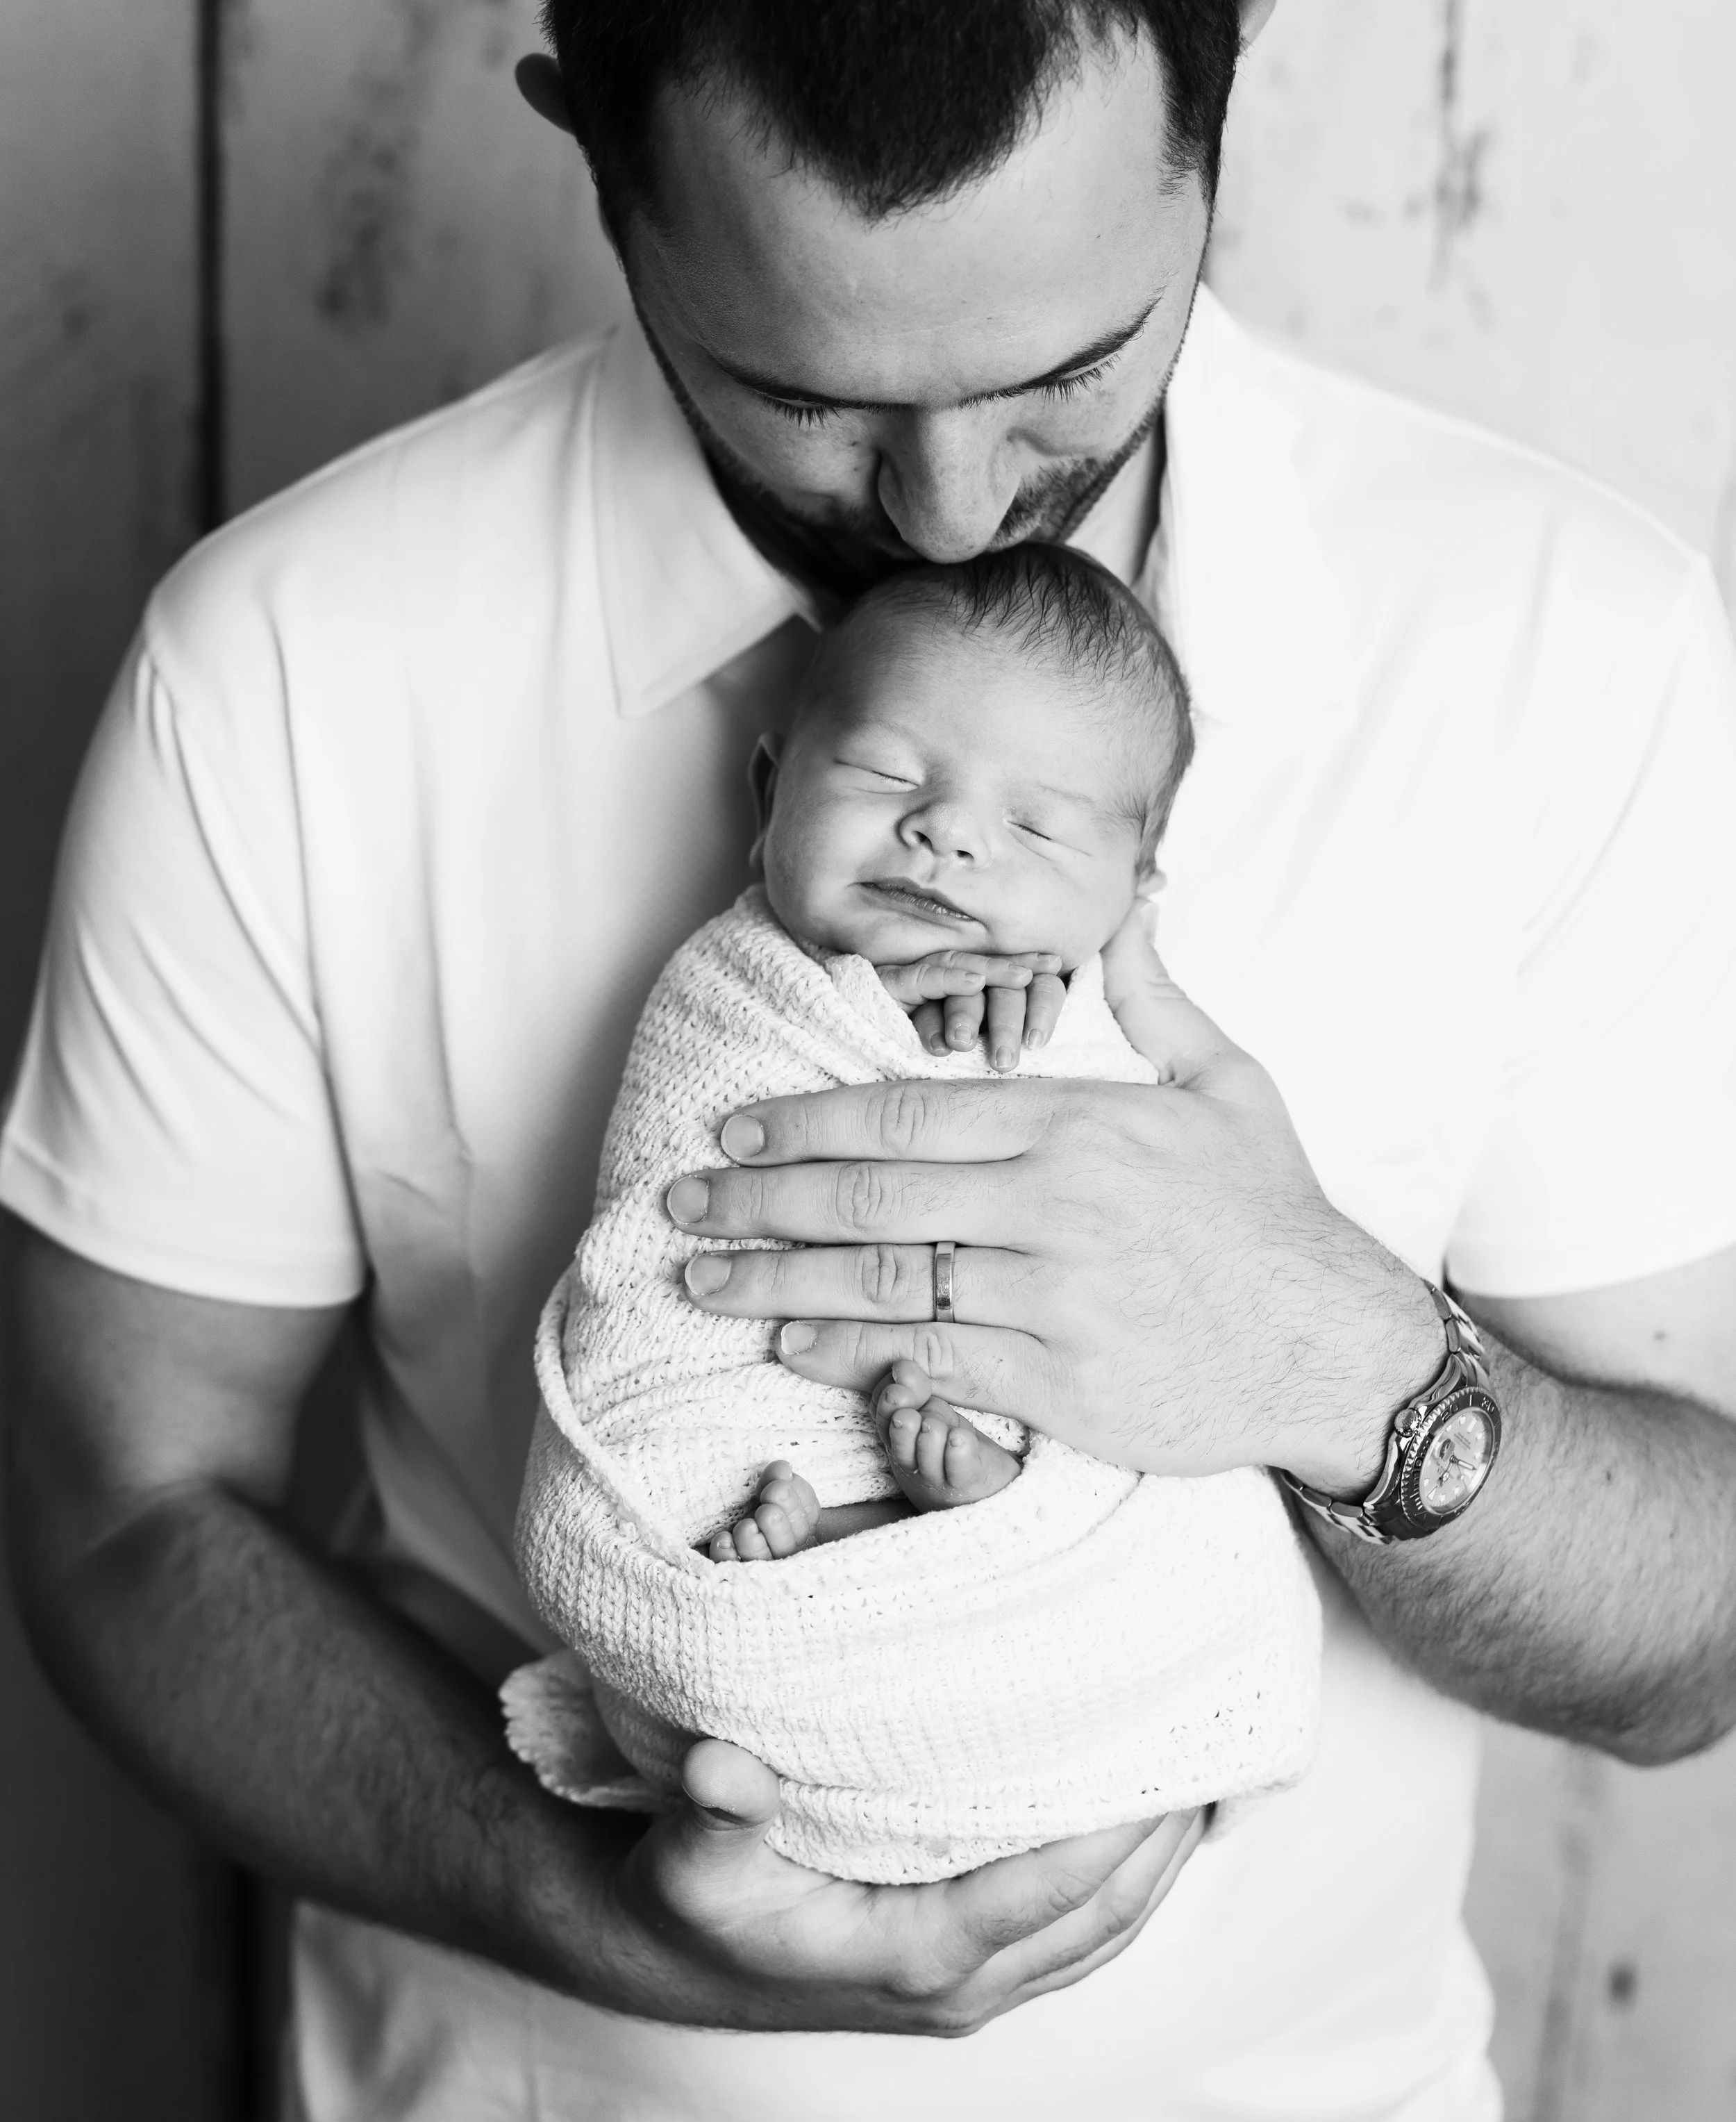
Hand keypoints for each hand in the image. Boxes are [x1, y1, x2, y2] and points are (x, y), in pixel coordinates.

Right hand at [559, 1738, 1203, 2033]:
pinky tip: (1147, 1817)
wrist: (673, 1954)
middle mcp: (963, 1984)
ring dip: (1159, 1860)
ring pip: (1105, 1931)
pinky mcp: (969, 1973)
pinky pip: (1078, 1933)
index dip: (1119, 1827)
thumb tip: (725, 1768)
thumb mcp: (690, 1852)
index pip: (1053, 1890)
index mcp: (918, 1955)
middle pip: (1105, 1915)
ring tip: (1203, 1766)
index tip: (1166, 1749)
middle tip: (1214, 1736)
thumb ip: (718, 1810)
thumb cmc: (694, 1899)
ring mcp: (973, 1987)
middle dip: (1165, 1834)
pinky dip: (1125, 1881)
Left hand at [673, 938, 1443, 1492]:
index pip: (905, 1112)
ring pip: (885, 1281)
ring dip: (779, 1285)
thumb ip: (1156, 993)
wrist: (1335, 1346)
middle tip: (680, 1206)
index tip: (732, 1130)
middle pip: (872, 1194)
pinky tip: (794, 1351)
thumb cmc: (1270, 1212)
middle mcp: (1054, 1205)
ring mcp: (1055, 1299)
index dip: (804, 1119)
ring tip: (703, 1284)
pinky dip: (854, 1357)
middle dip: (759, 1200)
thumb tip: (1133, 900)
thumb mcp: (1226, 1079)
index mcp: (1077, 1123)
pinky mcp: (1064, 1384)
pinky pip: (933, 1363)